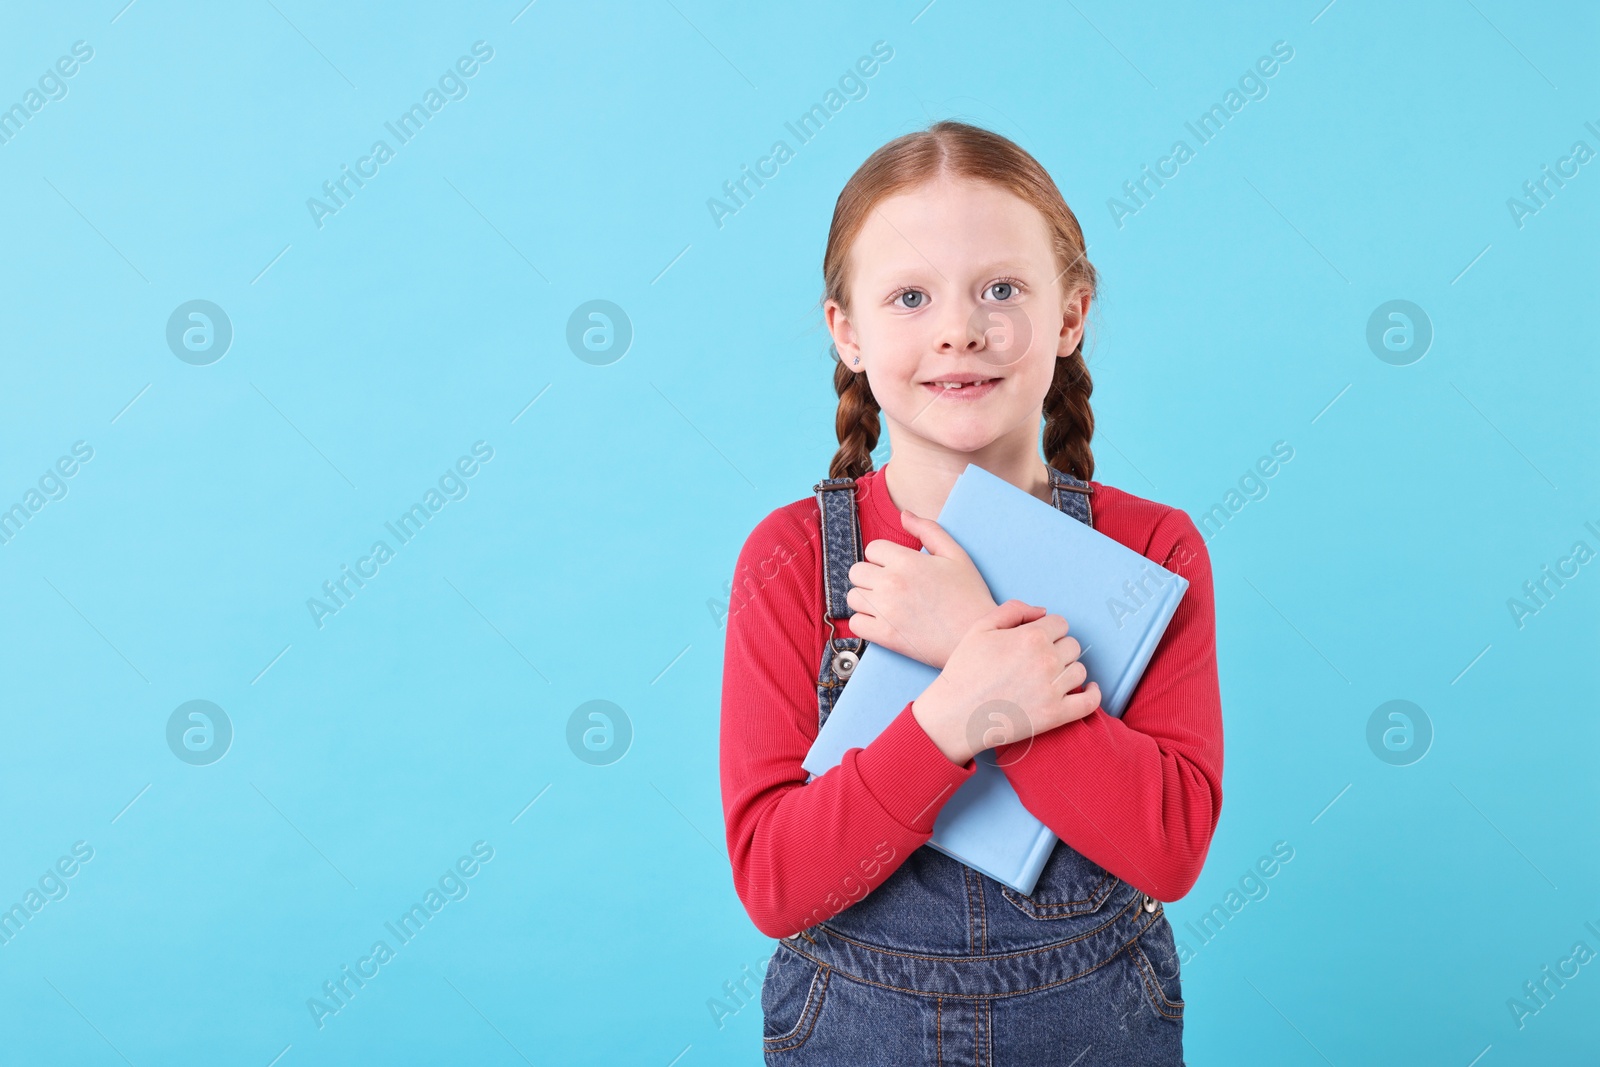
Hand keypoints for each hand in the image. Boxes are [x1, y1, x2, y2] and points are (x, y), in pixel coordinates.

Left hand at [845, 510, 995, 668]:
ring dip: (866, 600)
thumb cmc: (969, 596)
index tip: (897, 569)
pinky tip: (883, 622)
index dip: (884, 557)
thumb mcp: (956, 555)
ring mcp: (886, 611)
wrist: (975, 637)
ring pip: (852, 597)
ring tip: (887, 605)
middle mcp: (891, 584)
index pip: (872, 549)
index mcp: (907, 561)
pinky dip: (865, 623)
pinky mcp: (884, 636)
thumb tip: (904, 515)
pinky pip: (855, 624)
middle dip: (870, 577)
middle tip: (890, 587)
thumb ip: (928, 530)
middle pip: (856, 572)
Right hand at [912, 599, 1100, 765]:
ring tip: (1051, 677)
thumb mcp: (980, 628)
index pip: (1061, 624)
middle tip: (1040, 661)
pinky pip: (1090, 702)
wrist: (955, 715)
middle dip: (1059, 650)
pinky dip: (1093, 694)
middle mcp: (1046, 660)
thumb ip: (1013, 610)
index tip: (1038, 641)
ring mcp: (1053, 689)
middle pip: (1073, 646)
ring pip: (1080, 671)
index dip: (1049, 631)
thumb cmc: (964, 670)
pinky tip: (1088, 689)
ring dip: (1069, 671)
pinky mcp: (1056, 715)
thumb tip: (1043, 611)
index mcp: (1031, 636)